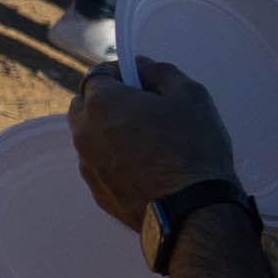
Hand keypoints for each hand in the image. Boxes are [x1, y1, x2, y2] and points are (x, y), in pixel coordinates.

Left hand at [69, 64, 237, 226]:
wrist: (191, 210)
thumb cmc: (192, 149)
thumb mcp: (189, 95)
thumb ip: (160, 72)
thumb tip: (141, 67)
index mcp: (101, 104)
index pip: (97, 74)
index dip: (120, 73)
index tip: (141, 80)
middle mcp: (84, 133)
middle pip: (86, 105)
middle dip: (109, 101)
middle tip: (145, 108)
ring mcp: (87, 165)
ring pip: (91, 137)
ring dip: (110, 131)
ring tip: (149, 140)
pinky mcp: (97, 192)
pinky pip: (100, 165)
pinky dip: (115, 159)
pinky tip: (146, 166)